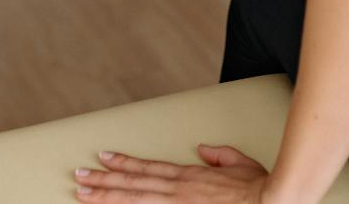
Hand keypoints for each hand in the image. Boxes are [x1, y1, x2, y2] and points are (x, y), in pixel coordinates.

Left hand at [74, 145, 272, 202]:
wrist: (270, 202)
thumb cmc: (258, 189)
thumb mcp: (240, 164)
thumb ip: (220, 155)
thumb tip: (203, 149)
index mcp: (190, 175)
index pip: (148, 167)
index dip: (124, 162)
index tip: (104, 157)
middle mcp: (177, 190)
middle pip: (132, 183)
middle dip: (103, 180)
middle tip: (79, 176)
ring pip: (132, 199)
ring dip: (105, 196)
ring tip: (82, 192)